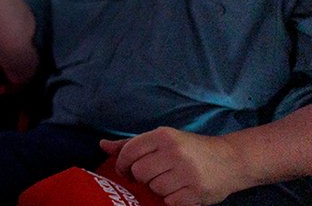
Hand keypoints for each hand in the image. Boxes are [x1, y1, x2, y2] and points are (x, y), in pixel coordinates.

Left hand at [101, 128, 245, 204]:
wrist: (232, 160)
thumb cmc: (191, 149)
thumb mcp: (163, 140)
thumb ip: (132, 144)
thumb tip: (103, 145)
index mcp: (163, 136)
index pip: (129, 152)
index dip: (122, 164)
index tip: (126, 170)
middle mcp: (174, 152)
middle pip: (139, 172)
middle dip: (142, 177)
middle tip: (153, 176)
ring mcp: (186, 173)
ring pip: (153, 188)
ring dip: (158, 189)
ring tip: (171, 182)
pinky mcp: (196, 192)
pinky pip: (169, 202)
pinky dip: (172, 200)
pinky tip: (181, 191)